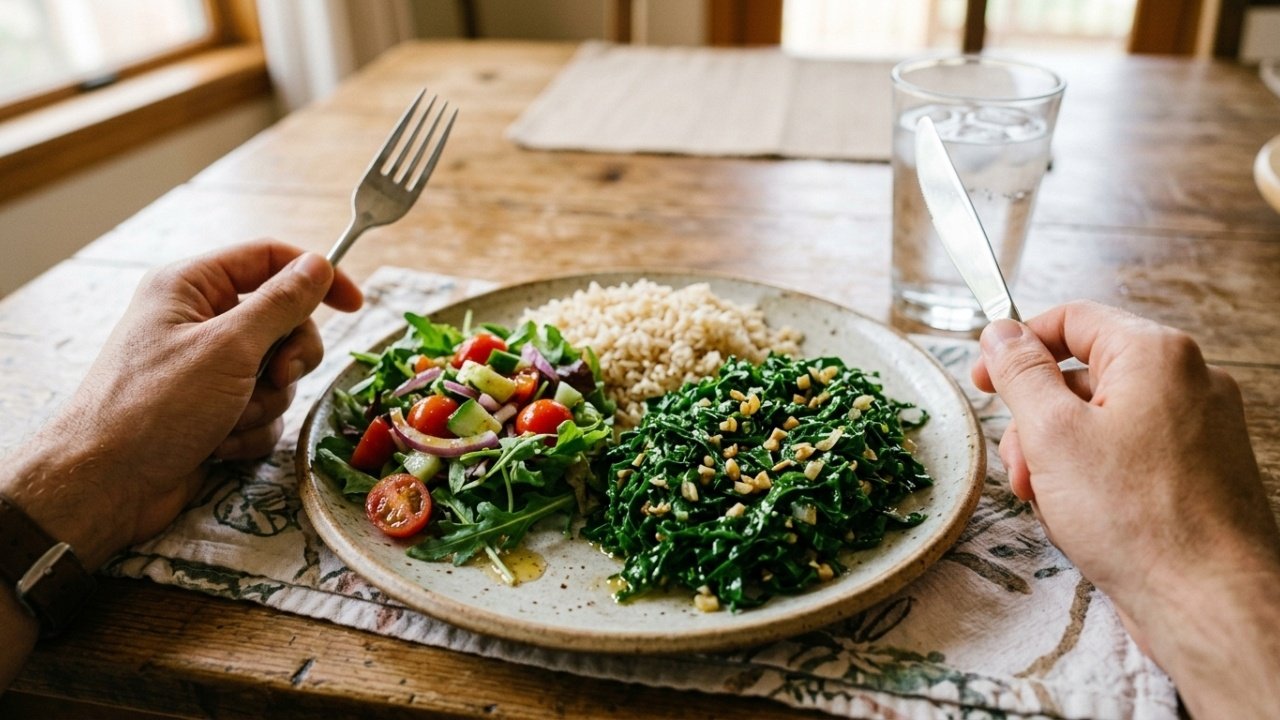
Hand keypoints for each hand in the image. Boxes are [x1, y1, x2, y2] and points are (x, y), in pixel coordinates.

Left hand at [0, 241, 361, 567]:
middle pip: (282, 321)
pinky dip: (251, 428)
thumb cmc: (155, 407)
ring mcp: (206, 369)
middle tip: (277, 377)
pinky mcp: (212, 410)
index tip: (354, 305)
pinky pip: (262, 409)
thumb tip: (319, 265)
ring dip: (266, 401)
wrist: (106, 487)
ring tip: (229, 420)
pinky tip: (220, 444)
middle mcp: (199, 322)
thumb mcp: (228, 347)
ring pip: (276, 372)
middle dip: (287, 357)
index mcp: (191, 287)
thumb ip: (281, 303)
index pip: (269, 260)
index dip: (315, 278)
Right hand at [971, 301, 1279, 715]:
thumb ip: (1021, 372)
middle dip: (1037, 419)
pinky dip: (1095, 475)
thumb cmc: (1135, 515)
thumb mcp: (1052, 433)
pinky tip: (1081, 516)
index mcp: (1155, 354)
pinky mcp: (1201, 470)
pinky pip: (1131, 452)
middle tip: (1017, 465)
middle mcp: (1188, 380)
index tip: (983, 380)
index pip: (1072, 319)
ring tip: (1048, 500)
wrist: (1208, 600)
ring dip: (1060, 454)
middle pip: (1084, 373)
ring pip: (1104, 418)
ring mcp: (1200, 427)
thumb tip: (1001, 333)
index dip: (1016, 345)